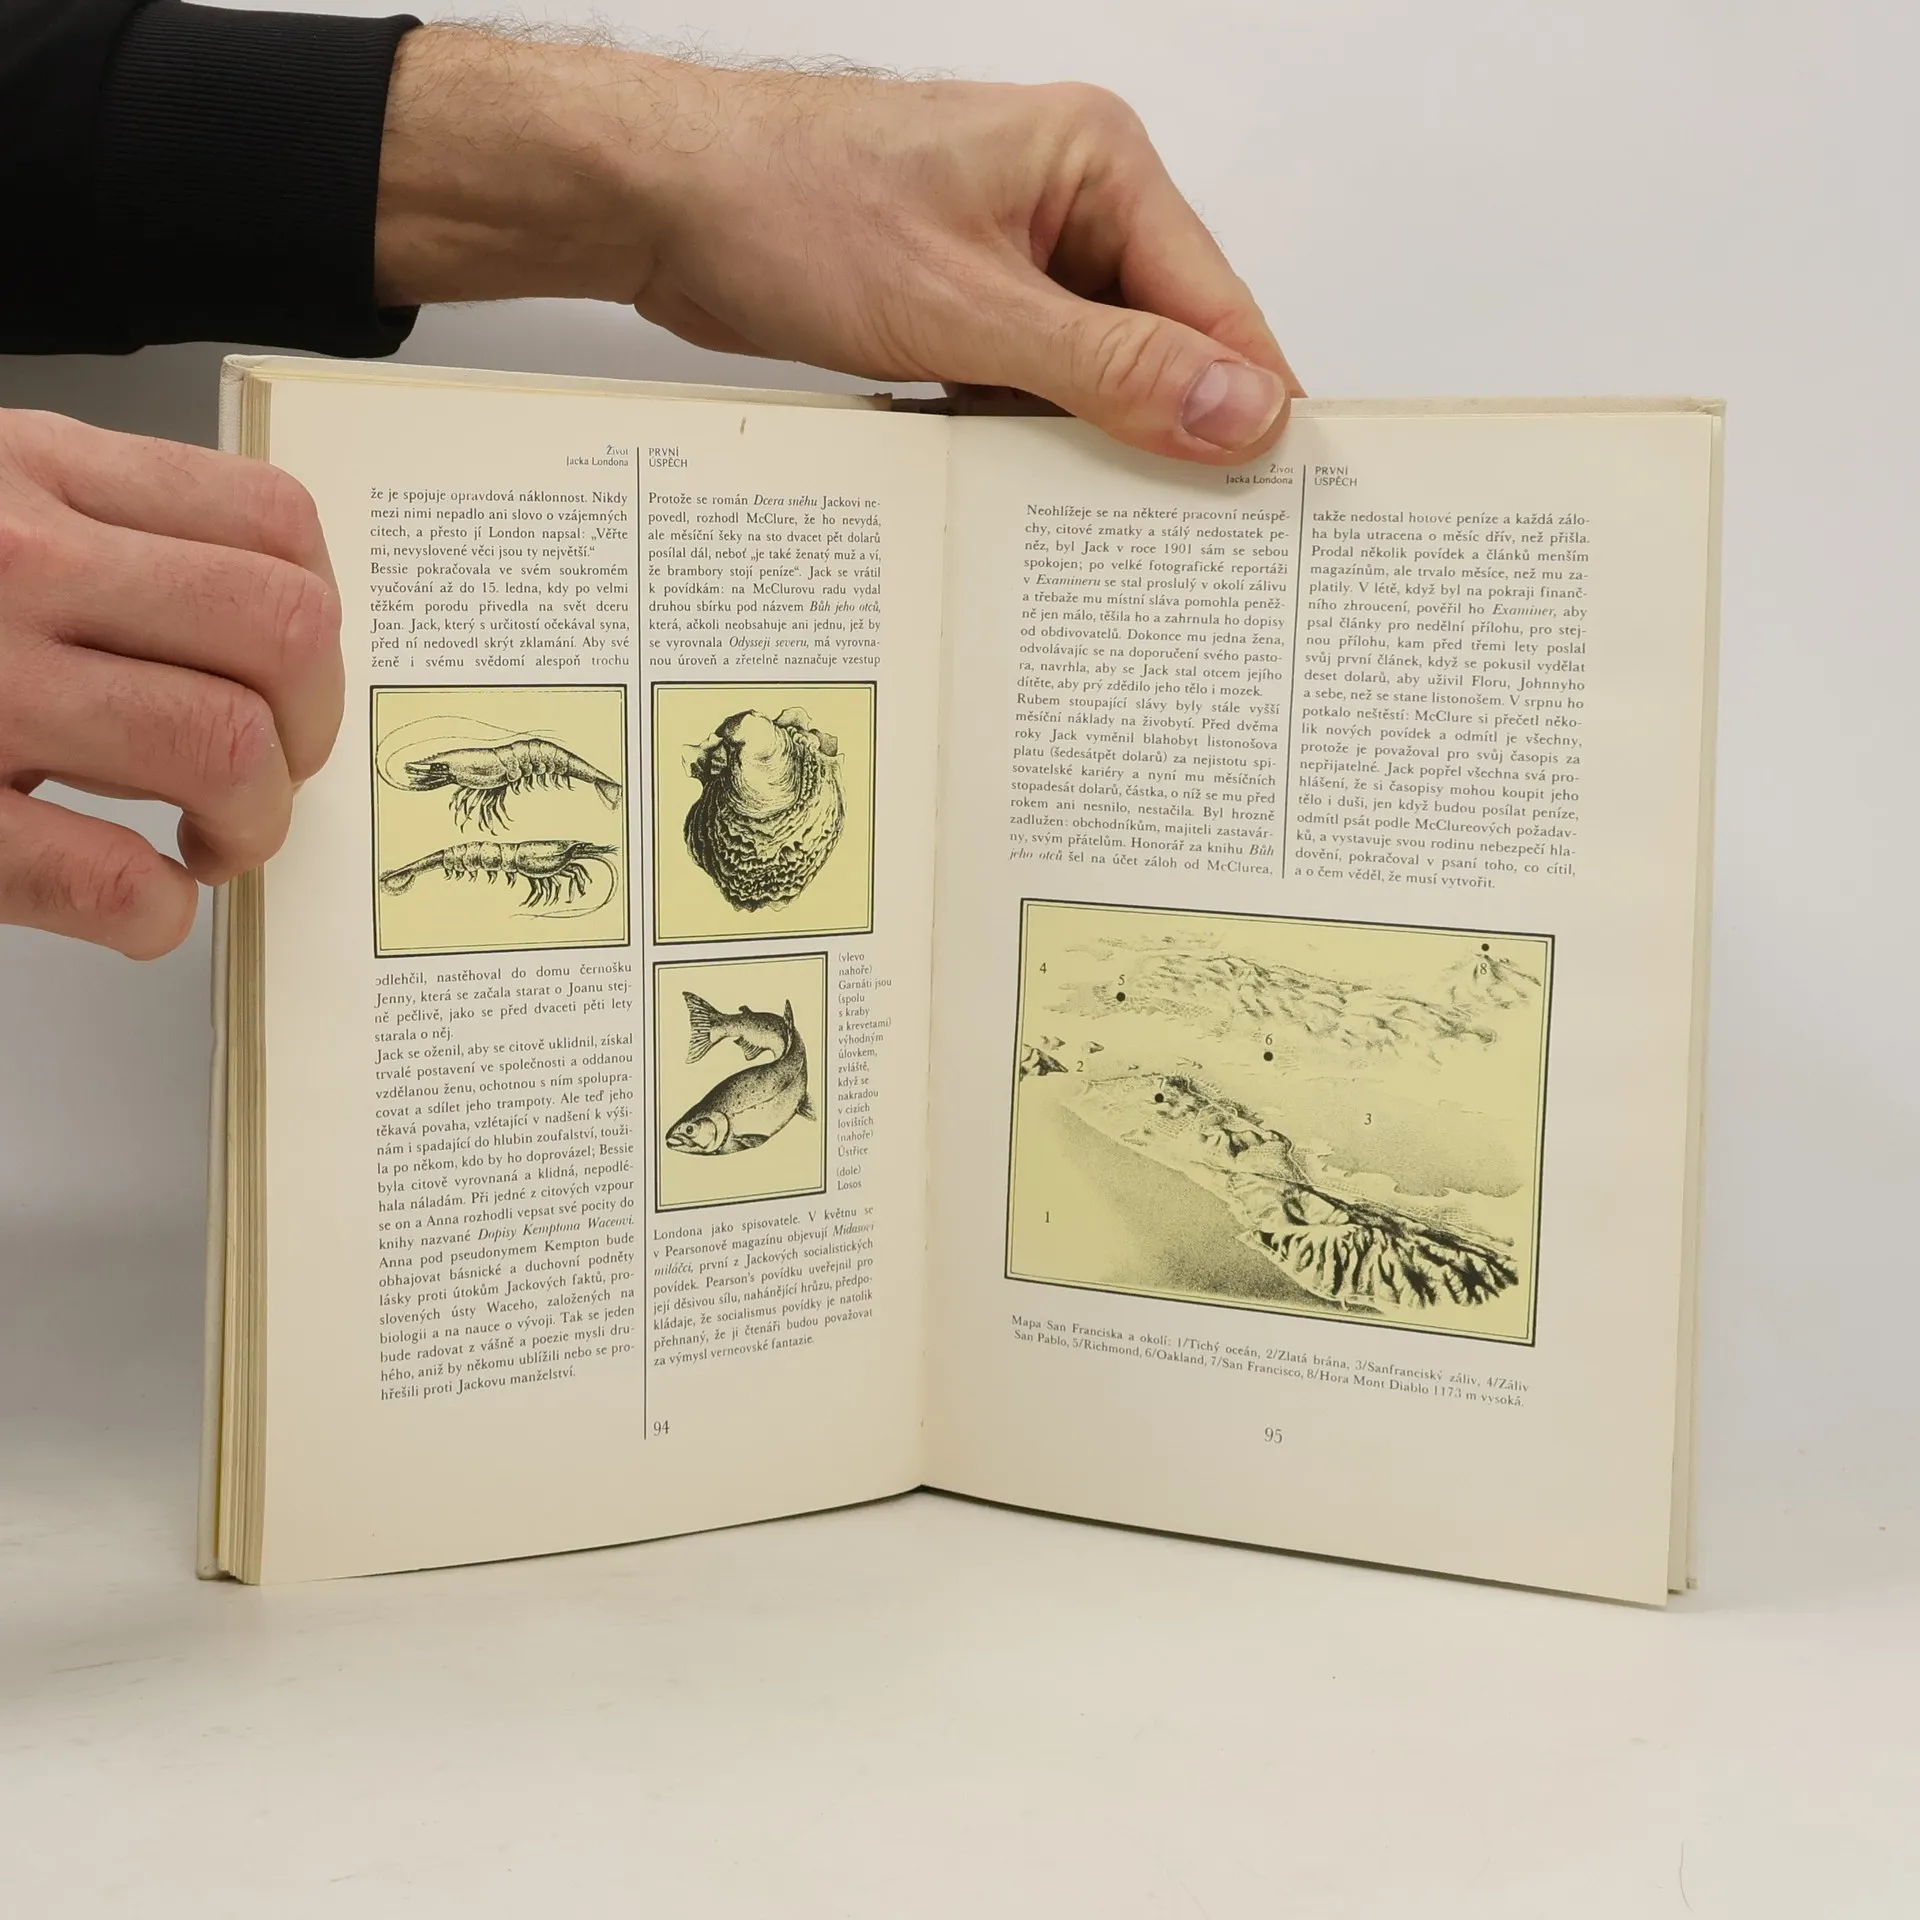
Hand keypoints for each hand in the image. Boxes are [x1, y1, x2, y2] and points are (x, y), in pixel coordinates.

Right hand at [0, 410, 341, 957]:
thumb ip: (98, 536)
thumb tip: (258, 634)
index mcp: (30, 477)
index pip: (270, 527)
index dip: (317, 625)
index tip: (291, 683)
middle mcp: (10, 564)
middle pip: (279, 636)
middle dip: (309, 731)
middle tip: (267, 775)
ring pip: (221, 748)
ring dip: (252, 824)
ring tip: (207, 841)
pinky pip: (110, 878)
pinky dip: (155, 911)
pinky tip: (135, 900)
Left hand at [377, 34, 1299, 464]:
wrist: (661, 203)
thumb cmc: (792, 204)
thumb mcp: (971, 308)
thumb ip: (1111, 369)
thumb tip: (1237, 411)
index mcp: (1098, 164)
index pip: (1216, 301)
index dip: (1244, 403)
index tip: (1266, 496)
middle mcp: (1069, 201)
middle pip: (1164, 342)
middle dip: (1166, 432)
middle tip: (1181, 533)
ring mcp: (1014, 253)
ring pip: (1094, 373)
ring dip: (1088, 441)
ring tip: (1091, 520)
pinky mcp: (965, 300)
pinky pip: (1029, 382)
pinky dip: (1026, 433)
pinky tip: (1017, 486)